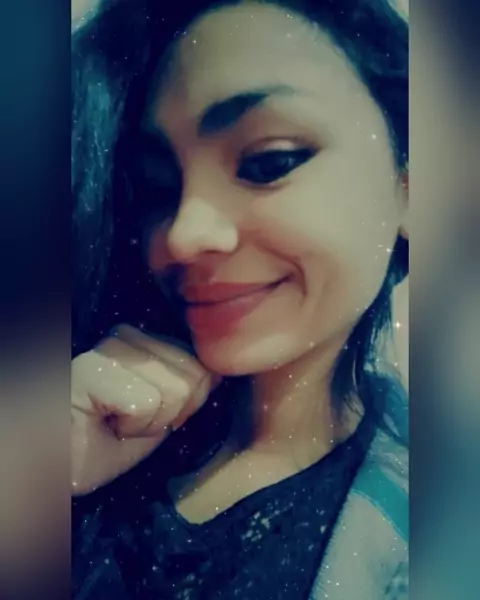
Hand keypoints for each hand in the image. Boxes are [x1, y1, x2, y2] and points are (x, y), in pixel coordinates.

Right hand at [72, 325, 217, 494]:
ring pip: (175, 388)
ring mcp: (107, 349)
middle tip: (132, 422)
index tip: (151, 417)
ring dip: (150, 423)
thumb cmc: (107, 442)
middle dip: (171, 413)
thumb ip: (190, 388)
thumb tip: (218, 372)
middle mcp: (126, 335)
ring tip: (117, 423)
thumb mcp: (162, 415)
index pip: (202, 363)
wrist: (61, 469)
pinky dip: (132, 428)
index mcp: (146, 341)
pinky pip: (145, 403)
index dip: (187, 403)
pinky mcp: (89, 369)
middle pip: (194, 376)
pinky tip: (104, 425)